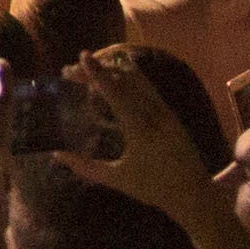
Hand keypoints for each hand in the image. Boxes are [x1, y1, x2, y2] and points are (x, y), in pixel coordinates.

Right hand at [51, 50, 215, 217]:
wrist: (193, 192)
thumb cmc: (153, 188)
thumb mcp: (117, 179)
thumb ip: (85, 167)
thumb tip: (56, 156)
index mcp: (140, 128)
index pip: (115, 91)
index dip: (97, 73)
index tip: (82, 56)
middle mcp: (154, 113)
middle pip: (124, 78)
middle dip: (98, 69)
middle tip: (73, 71)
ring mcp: (164, 110)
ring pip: (137, 78)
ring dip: (113, 70)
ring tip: (90, 71)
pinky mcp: (169, 112)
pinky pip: (146, 87)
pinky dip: (126, 79)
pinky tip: (113, 84)